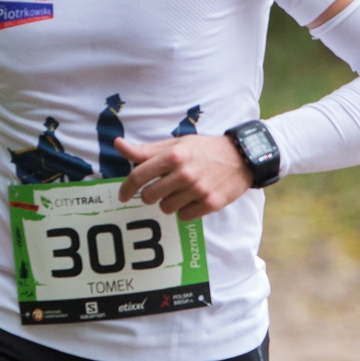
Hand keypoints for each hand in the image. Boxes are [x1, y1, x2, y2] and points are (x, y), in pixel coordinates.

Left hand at [115, 135, 254, 221]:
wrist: (242, 157)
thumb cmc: (203, 149)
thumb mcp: (175, 144)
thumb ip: (146, 150)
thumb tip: (117, 144)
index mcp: (173, 155)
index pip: (139, 175)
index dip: (127, 188)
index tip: (122, 196)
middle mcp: (184, 173)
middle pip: (150, 196)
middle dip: (151, 195)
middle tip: (161, 188)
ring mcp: (198, 190)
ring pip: (166, 208)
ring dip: (169, 202)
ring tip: (181, 191)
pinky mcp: (210, 203)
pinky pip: (184, 217)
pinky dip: (185, 211)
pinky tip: (193, 198)